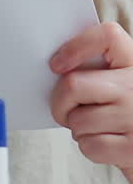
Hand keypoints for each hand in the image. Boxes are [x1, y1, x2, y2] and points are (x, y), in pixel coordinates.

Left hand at [50, 23, 132, 173]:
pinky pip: (89, 145)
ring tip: (97, 127)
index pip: (108, 36)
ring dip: (78, 128)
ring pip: (78, 120)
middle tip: (67, 110)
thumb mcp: (120, 84)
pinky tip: (106, 142)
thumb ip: (97, 72)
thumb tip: (56, 71)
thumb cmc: (127, 114)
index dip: (76, 46)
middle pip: (73, 85)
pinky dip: (89, 147)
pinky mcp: (130, 147)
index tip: (57, 65)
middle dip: (60, 103)